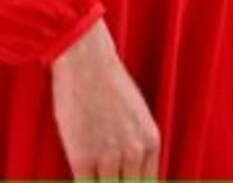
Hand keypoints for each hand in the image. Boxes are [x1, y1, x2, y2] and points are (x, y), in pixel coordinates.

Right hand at [51, 18, 160, 178]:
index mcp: (150, 141)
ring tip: (96, 176)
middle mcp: (134, 152)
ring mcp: (108, 158)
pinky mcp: (82, 159)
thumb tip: (131, 170)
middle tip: (109, 178)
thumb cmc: (109, 84)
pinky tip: (82, 177)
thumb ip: (137, 145)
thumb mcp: (135, 115)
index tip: (122, 181)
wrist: (88, 62)